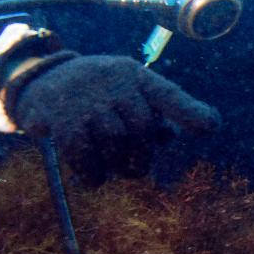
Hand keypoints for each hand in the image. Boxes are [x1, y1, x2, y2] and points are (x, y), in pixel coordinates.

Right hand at [13, 55, 219, 184]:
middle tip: (135, 168)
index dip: (189, 112)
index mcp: (135, 76)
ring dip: (117, 167)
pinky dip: (93, 174)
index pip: (168, 94)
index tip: (210, 127)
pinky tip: (95, 178)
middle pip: (141, 129)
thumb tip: (169, 137)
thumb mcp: (127, 93)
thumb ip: (153, 113)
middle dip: (141, 156)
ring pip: (114, 143)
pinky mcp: (61, 116)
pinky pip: (84, 154)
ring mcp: (86, 97)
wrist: (42, 80)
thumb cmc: (98, 94)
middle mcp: (113, 81)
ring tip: (113, 169)